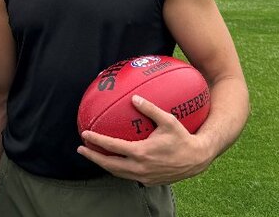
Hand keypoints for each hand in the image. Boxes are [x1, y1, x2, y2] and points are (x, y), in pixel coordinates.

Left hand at [77, 95, 212, 185]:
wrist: (196, 159)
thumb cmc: (182, 137)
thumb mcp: (168, 120)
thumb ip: (150, 109)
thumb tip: (134, 98)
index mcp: (141, 152)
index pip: (113, 147)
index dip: (97, 141)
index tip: (85, 134)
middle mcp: (140, 167)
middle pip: (109, 165)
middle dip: (93, 157)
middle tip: (81, 148)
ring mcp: (144, 177)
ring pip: (117, 173)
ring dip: (103, 165)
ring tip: (93, 155)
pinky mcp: (149, 181)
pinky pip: (128, 176)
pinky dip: (117, 170)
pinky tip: (113, 162)